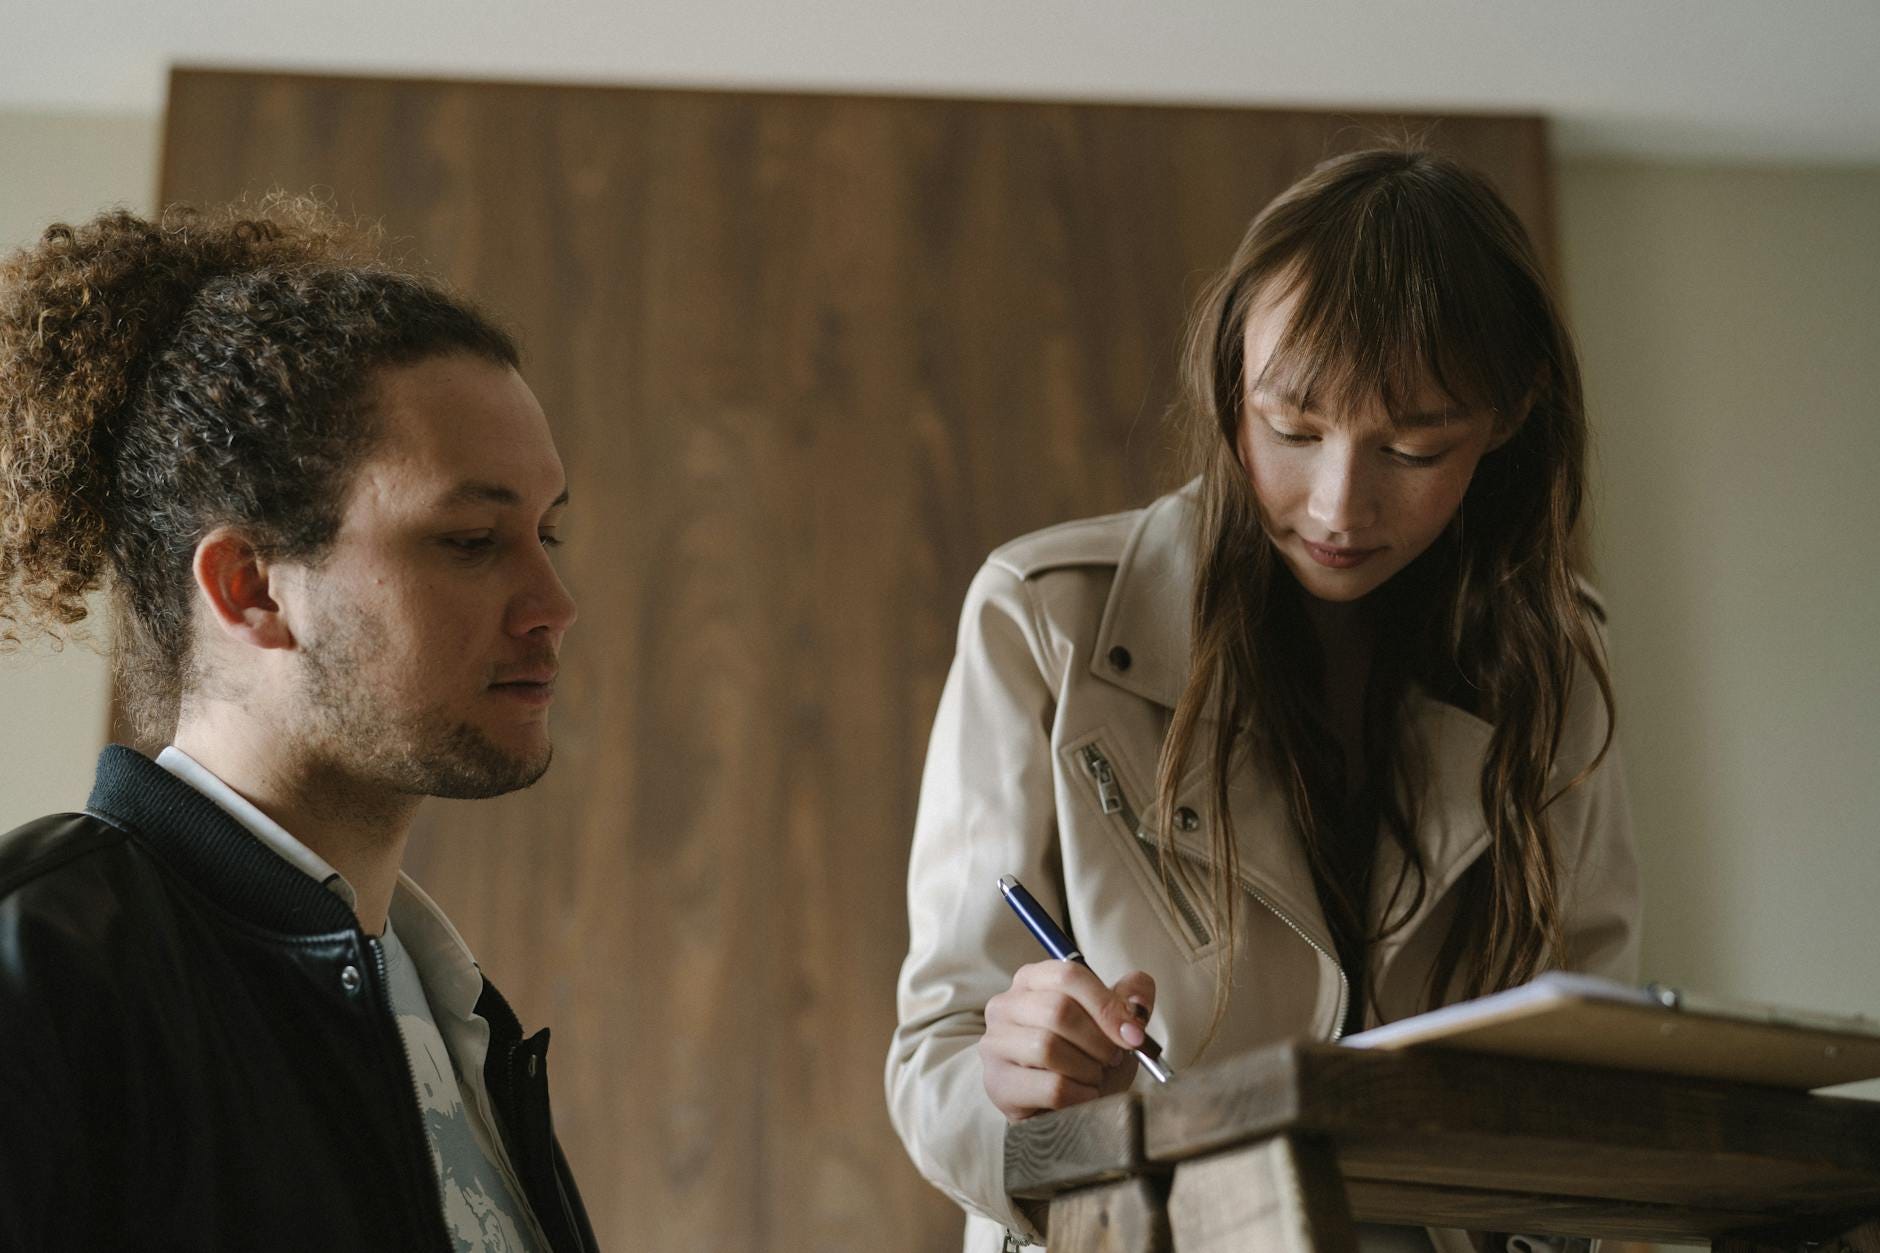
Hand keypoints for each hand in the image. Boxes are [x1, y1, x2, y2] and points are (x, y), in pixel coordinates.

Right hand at [979, 960, 1156, 1121]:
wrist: (1066, 1110)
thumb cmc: (1086, 1059)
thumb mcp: (1112, 1025)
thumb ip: (1129, 1003)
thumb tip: (1138, 1000)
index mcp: (1033, 979)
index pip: (1069, 976)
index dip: (1107, 1005)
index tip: (1133, 1034)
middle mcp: (1006, 1005)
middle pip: (1058, 1010)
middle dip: (1099, 1040)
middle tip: (1113, 1058)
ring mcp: (995, 1043)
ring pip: (1048, 1047)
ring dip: (1087, 1068)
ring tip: (1094, 1076)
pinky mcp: (997, 1083)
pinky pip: (1050, 1087)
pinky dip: (1080, 1095)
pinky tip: (1083, 1096)